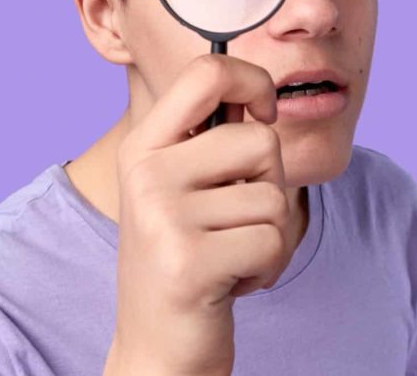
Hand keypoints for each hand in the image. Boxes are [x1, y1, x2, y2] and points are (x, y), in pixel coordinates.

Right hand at [102, 53, 293, 375]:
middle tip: (234, 219)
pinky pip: (272, 241)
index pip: (207, 71)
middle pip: (261, 140)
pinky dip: (267, 266)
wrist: (157, 344)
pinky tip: (232, 280)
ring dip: (268, 233)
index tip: (262, 112)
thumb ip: (212, 136)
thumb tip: (259, 87)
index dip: (254, 81)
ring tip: (229, 253)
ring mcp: (162, 218)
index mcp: (144, 145)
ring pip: (273, 196)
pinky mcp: (188, 263)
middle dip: (269, 183)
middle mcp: (145, 174)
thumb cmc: (185, 256)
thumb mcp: (184, 186)